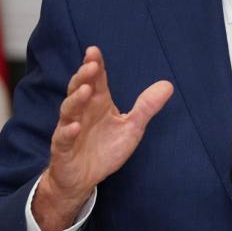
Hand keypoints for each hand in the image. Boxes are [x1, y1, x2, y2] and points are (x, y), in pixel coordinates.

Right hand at [33, 46, 173, 230]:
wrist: (84, 179)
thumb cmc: (105, 149)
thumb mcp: (131, 127)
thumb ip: (146, 107)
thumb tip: (168, 85)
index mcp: (98, 103)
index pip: (96, 79)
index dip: (94, 65)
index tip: (94, 50)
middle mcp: (82, 112)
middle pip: (79, 88)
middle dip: (83, 76)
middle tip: (90, 64)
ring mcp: (70, 128)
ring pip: (68, 109)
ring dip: (75, 99)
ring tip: (85, 89)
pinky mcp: (63, 149)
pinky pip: (63, 138)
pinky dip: (68, 131)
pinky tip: (75, 126)